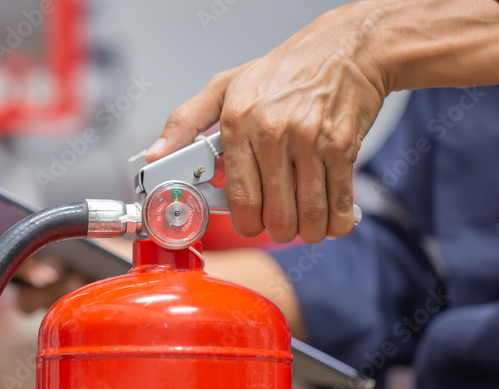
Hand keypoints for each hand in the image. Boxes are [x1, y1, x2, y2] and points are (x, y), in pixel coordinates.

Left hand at [146, 2, 388, 243]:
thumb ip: (185, 122)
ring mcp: (310, 140)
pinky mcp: (342, 146)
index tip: (250, 224)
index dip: (246, 224)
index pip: (238, 197)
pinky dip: (336, 222)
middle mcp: (273, 131)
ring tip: (305, 224)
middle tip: (280, 224)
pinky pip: (339, 202)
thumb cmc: (283, 72)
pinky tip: (331, 219)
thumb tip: (155, 155)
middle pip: (274, 214)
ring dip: (308, 231)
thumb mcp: (225, 87)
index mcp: (238, 121)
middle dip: (278, 231)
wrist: (343, 48)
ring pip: (308, 215)